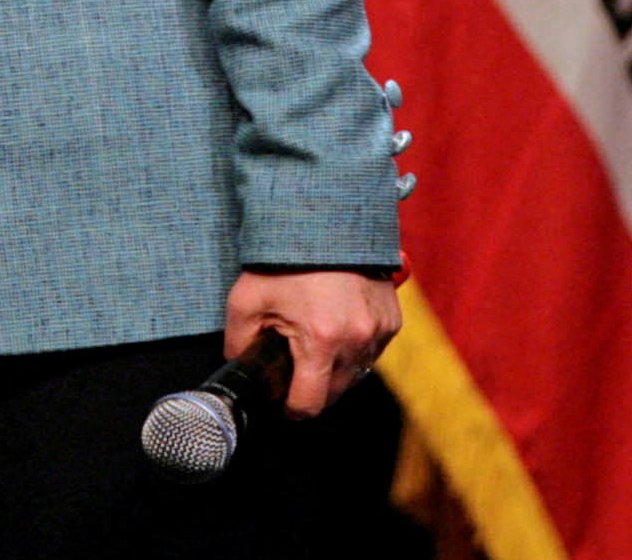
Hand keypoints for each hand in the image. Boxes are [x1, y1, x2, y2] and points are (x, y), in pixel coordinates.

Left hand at [224, 269, 400, 418]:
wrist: (325, 222)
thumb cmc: (284, 259)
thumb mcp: (246, 299)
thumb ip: (238, 342)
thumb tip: (239, 366)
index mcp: (321, 340)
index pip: (310, 404)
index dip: (290, 408)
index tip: (281, 401)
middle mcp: (357, 340)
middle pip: (335, 393)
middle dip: (312, 387)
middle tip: (293, 365)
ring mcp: (379, 330)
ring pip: (356, 374)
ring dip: (336, 369)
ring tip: (314, 341)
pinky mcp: (392, 320)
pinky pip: (372, 351)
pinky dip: (354, 348)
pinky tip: (335, 326)